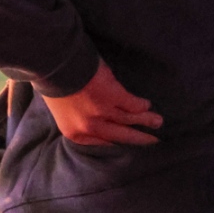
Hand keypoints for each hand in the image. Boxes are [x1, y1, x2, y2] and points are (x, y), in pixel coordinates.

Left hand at [41, 60, 162, 146]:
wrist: (55, 65)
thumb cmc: (55, 85)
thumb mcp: (64, 112)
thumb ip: (81, 120)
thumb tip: (99, 121)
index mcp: (76, 134)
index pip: (103, 144)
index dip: (120, 145)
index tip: (131, 148)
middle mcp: (91, 127)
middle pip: (121, 136)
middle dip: (139, 140)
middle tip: (153, 142)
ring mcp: (104, 113)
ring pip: (130, 120)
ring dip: (147, 121)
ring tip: (158, 122)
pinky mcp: (114, 97)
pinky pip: (133, 105)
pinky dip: (141, 105)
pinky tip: (147, 105)